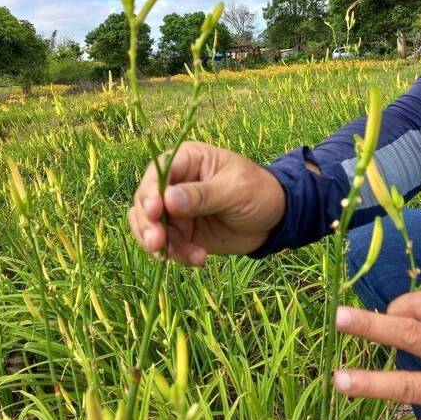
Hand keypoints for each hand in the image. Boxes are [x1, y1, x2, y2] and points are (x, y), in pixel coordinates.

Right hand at [129, 141, 285, 264]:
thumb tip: (168, 200)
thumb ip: (202, 195)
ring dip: (159, 244)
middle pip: (145, 201)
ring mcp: (176, 210)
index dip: (150, 192)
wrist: (275, 219)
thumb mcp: (234, 190)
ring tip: (180, 256)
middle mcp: (175, 183)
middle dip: (148, 224)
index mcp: (187, 160)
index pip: (157, 173)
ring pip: (149, 226)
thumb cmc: (258, 192)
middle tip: (158, 243)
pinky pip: (167, 245)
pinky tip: (199, 259)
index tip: (155, 211)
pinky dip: (177, 254)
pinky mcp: (182, 232)